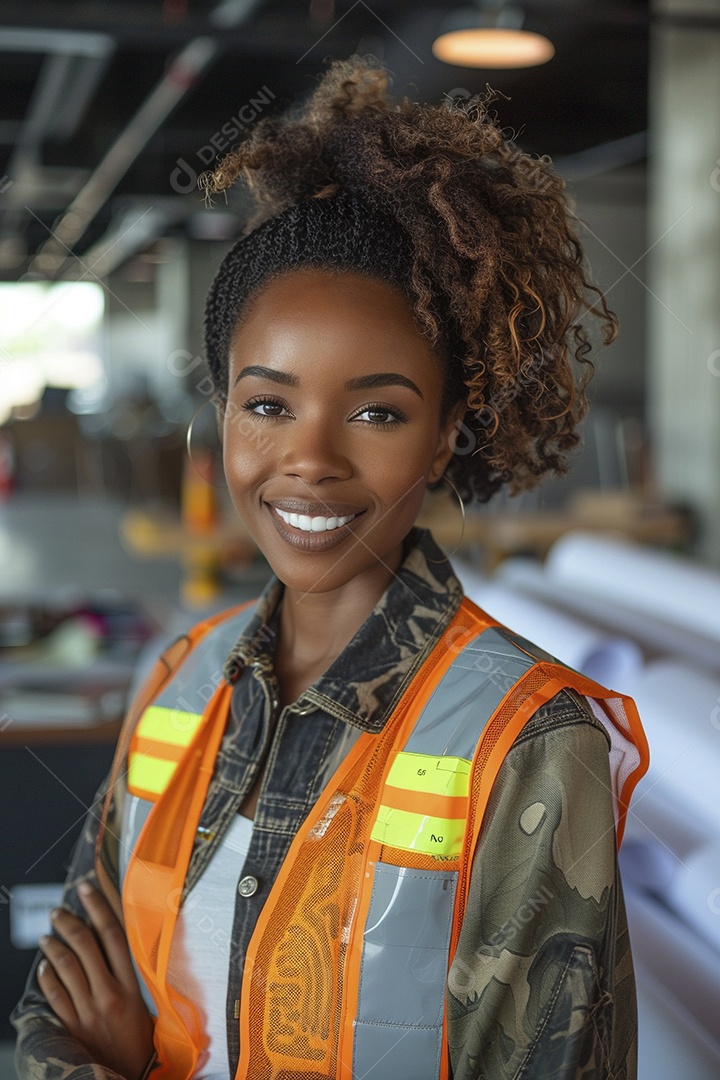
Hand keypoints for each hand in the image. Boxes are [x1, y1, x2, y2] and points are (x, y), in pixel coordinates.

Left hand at [38, 882, 154, 1079]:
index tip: (87, 889)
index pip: (114, 935)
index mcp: (133, 984)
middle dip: (70, 921)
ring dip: (54, 946)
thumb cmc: (142, 1037)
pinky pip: (55, 996)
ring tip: (47, 935)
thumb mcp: (147, 1001)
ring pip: (66, 967)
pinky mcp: (73, 1028)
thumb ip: (133, 972)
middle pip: (86, 945)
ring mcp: (89, 1011)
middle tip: (59, 910)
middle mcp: (110, 993)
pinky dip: (47, 977)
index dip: (99, 907)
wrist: (132, 1075)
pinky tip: (44, 967)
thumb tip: (116, 939)